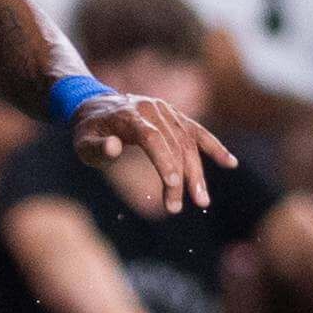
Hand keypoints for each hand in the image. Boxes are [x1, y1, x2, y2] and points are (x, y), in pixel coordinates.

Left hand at [75, 92, 233, 217]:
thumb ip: (97, 147)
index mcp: (129, 115)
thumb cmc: (88, 131)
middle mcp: (152, 110)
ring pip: (188, 142)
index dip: (164, 161)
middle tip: (179, 207)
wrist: (95, 105)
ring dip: (197, 173)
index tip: (173, 185)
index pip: (152, 138)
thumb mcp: (82, 141)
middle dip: (180, 177)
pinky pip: (198, 132)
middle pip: (173, 144)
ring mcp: (167, 111)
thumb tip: (114, 147)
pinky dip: (214, 147)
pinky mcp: (175, 116)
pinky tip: (230, 163)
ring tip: (201, 201)